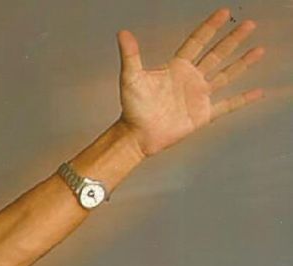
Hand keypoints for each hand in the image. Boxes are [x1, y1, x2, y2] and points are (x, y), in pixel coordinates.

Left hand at [117, 8, 265, 156]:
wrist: (136, 135)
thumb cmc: (131, 107)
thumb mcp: (130, 78)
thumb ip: (130, 55)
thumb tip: (122, 33)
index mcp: (176, 67)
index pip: (196, 42)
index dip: (209, 27)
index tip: (223, 13)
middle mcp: (190, 78)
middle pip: (216, 54)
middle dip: (233, 40)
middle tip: (249, 24)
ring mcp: (198, 96)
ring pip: (225, 75)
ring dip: (242, 63)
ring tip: (259, 50)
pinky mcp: (203, 114)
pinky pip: (227, 105)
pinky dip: (243, 99)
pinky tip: (258, 92)